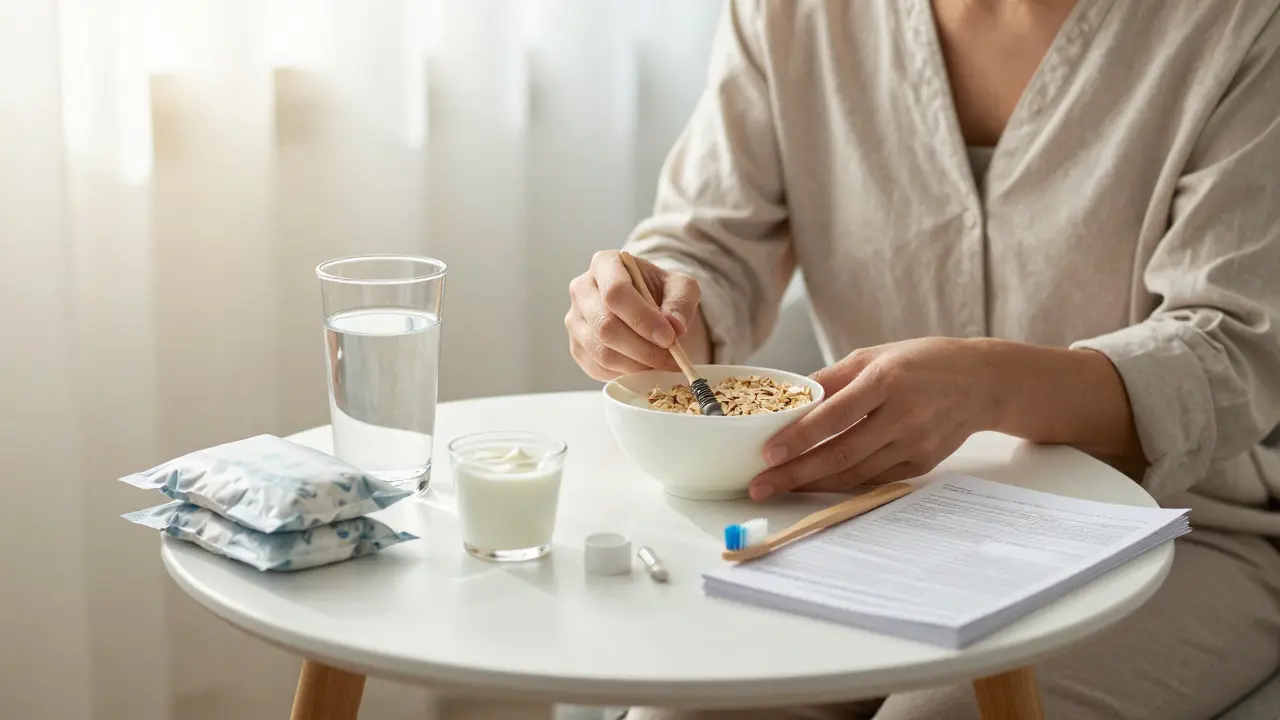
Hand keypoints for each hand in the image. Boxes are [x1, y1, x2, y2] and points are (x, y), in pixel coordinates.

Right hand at [566, 250, 702, 380]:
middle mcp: (582, 289)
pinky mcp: (576, 347)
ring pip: (601, 352)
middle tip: (671, 359)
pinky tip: (645, 367)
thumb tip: (675, 327)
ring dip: (637, 365)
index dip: (642, 318)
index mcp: (605, 264)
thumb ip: (681, 302)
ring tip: (662, 364)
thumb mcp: (681, 287)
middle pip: (605, 325)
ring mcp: (575, 320)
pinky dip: (625, 373)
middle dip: (643, 348)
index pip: (615, 292)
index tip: (669, 337)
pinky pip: (598, 368)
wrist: (646, 305)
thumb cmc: (660, 291)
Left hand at [749, 338, 1002, 498]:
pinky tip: (815, 486)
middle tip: (760, 485)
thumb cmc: (922, 362)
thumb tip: (787, 399)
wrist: (983, 381)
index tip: (768, 452)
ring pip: (855, 473)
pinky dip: (842, 485)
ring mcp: (915, 443)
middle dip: (795, 473)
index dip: (800, 437)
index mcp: (886, 380)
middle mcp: (903, 415)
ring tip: (778, 488)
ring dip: (812, 484)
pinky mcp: (923, 463)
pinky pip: (874, 480)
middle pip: (841, 452)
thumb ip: (831, 379)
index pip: (835, 415)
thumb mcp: (874, 355)